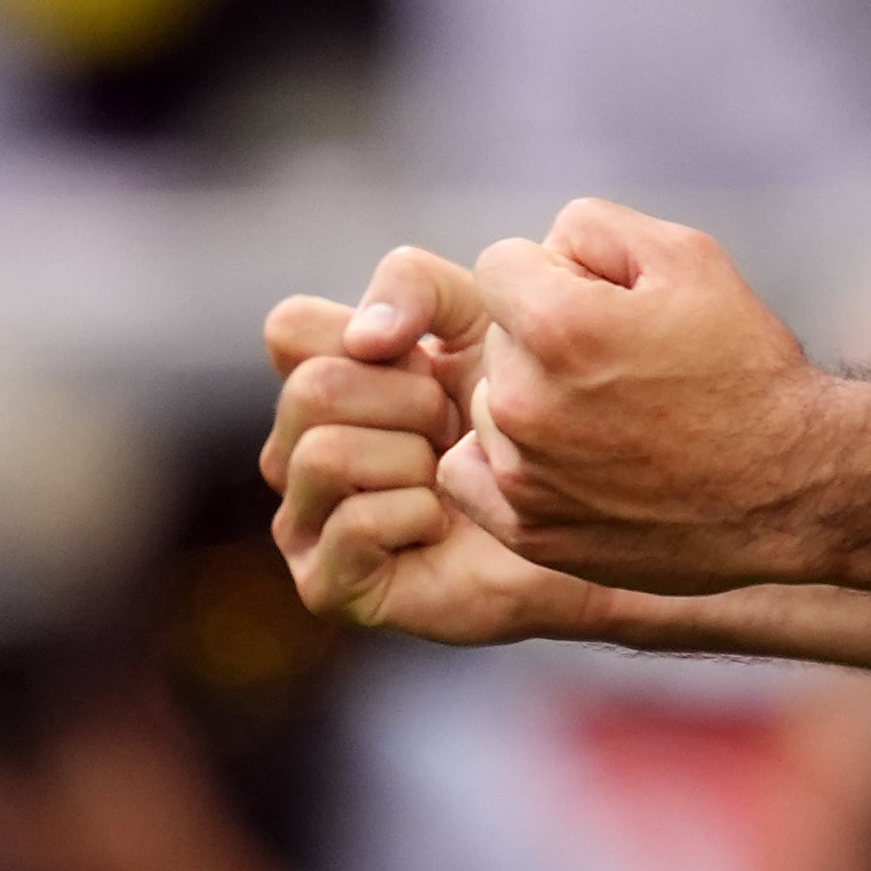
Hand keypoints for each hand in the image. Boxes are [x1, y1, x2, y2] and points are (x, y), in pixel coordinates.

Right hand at [262, 246, 599, 647]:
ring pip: (325, 454)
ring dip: (414, 459)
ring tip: (448, 475)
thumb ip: (415, 286)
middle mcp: (296, 448)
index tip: (429, 363)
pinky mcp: (327, 585)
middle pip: (312, 388)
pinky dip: (419, 515)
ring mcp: (304, 520)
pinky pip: (355, 524)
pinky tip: (443, 526)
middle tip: (454, 428)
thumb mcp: (478, 317)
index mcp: (316, 380)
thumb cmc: (522, 411)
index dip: (370, 336)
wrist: (580, 508)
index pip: (290, 327)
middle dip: (410, 401)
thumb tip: (366, 338)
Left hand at [442, 198, 854, 593]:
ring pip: (490, 403)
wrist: (790, 488)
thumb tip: (544, 249)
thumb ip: (593, 227)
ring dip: (531, 400)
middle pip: (497, 336)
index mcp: (558, 327)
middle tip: (622, 365)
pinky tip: (566, 456)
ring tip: (611, 417)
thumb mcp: (689, 256)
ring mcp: (523, 476)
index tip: (606, 303)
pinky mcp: (529, 532)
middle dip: (544, 337)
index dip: (556, 273)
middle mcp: (526, 404)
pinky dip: (507, 461)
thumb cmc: (746, 369)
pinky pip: (471, 474)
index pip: (498, 264)